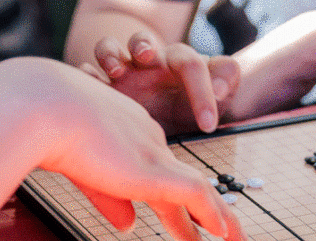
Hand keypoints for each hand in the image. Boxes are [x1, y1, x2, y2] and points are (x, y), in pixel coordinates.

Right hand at [37, 59, 244, 240]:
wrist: (42, 109)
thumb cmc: (47, 130)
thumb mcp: (83, 169)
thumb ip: (109, 199)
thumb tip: (129, 225)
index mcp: (126, 132)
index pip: (158, 171)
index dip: (172, 199)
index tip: (182, 221)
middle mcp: (147, 138)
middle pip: (182, 181)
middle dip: (203, 211)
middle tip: (220, 234)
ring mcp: (153, 153)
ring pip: (198, 187)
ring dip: (217, 217)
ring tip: (233, 238)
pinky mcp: (154, 169)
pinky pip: (196, 194)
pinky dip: (213, 214)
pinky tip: (225, 233)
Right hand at [79, 32, 239, 134]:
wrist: (172, 121)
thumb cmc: (193, 104)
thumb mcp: (220, 95)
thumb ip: (227, 80)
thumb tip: (219, 88)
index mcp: (177, 62)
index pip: (189, 64)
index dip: (200, 91)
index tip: (208, 125)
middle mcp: (148, 63)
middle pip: (141, 40)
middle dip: (143, 44)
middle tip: (146, 56)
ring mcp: (123, 75)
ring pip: (109, 49)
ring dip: (110, 55)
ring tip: (115, 72)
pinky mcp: (104, 90)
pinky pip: (89, 75)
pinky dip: (88, 77)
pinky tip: (93, 87)